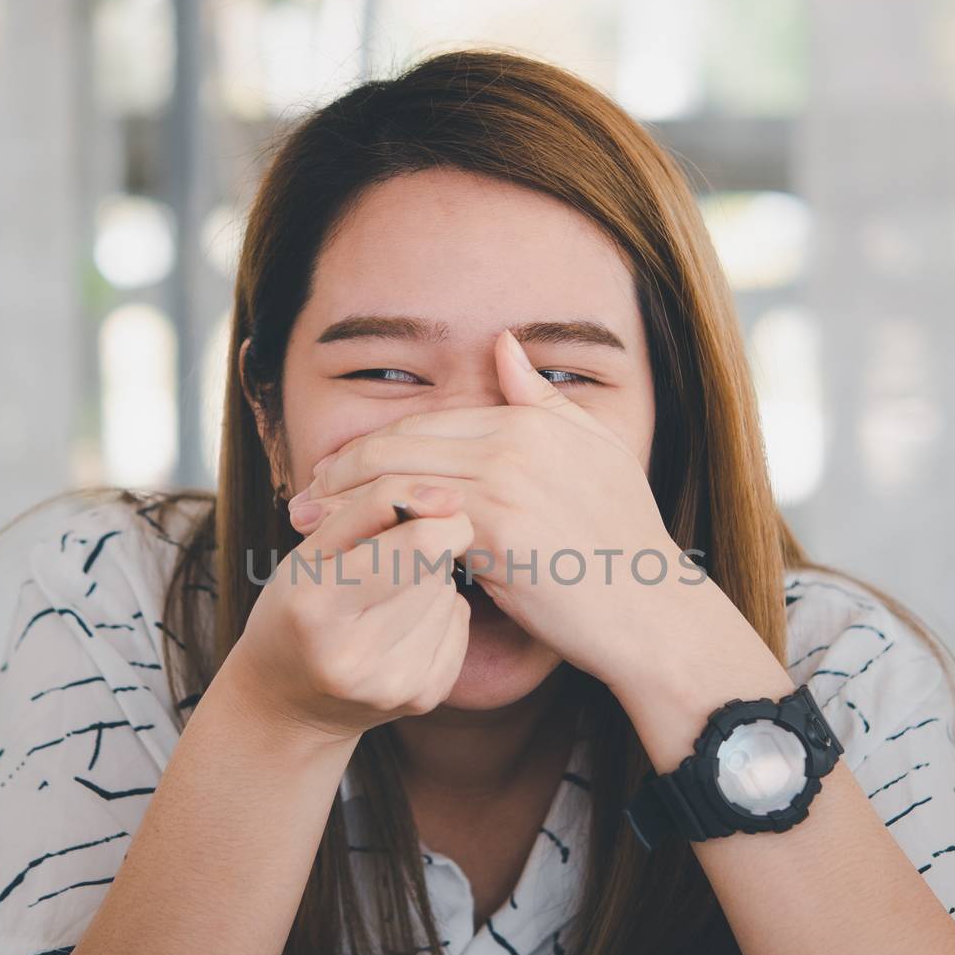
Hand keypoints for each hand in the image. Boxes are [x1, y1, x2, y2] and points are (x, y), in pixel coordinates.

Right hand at [233, 493, 473, 743]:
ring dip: (428, 583)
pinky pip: (459, 624)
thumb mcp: (308, 552)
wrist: (286, 701)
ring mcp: (393, 684)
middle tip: (387, 561)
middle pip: (434, 567)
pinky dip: (438, 614)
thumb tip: (450, 497)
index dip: (437, 516)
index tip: (437, 505)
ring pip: (448, 593)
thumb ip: (370, 509)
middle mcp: (355, 656)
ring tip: (384, 600)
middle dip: (421, 549)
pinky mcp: (424, 698)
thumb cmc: (295, 610)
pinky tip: (402, 626)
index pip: (416, 545)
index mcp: (316, 606)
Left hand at [292, 329, 691, 691]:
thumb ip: (542, 399)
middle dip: (340, 472)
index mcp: (531, 421)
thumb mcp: (595, 452)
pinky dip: (377, 535)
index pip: (425, 422)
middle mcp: (515, 442)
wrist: (652, 610)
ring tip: (308, 527)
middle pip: (400, 446)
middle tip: (302, 500)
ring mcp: (507, 484)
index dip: (369, 446)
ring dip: (343, 505)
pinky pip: (419, 524)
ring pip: (399, 482)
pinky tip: (349, 554)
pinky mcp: (500, 533)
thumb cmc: (621, 541)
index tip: (332, 472)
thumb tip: (503, 344)